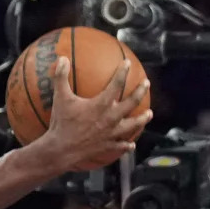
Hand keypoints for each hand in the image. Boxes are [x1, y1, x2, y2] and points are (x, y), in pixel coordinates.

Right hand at [39, 54, 151, 173]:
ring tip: (149, 114)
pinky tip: (132, 144)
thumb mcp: (60, 97)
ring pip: (132, 125)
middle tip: (146, 84)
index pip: (117, 84)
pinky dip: (127, 145)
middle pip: (132, 102)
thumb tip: (62, 58)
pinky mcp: (108, 146)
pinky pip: (121, 145)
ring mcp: (111, 133)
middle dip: (140, 91)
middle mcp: (111, 118)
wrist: (61, 150)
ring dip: (142, 119)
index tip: (127, 63)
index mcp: (102, 104)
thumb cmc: (61, 123)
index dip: (123, 72)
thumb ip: (61, 77)